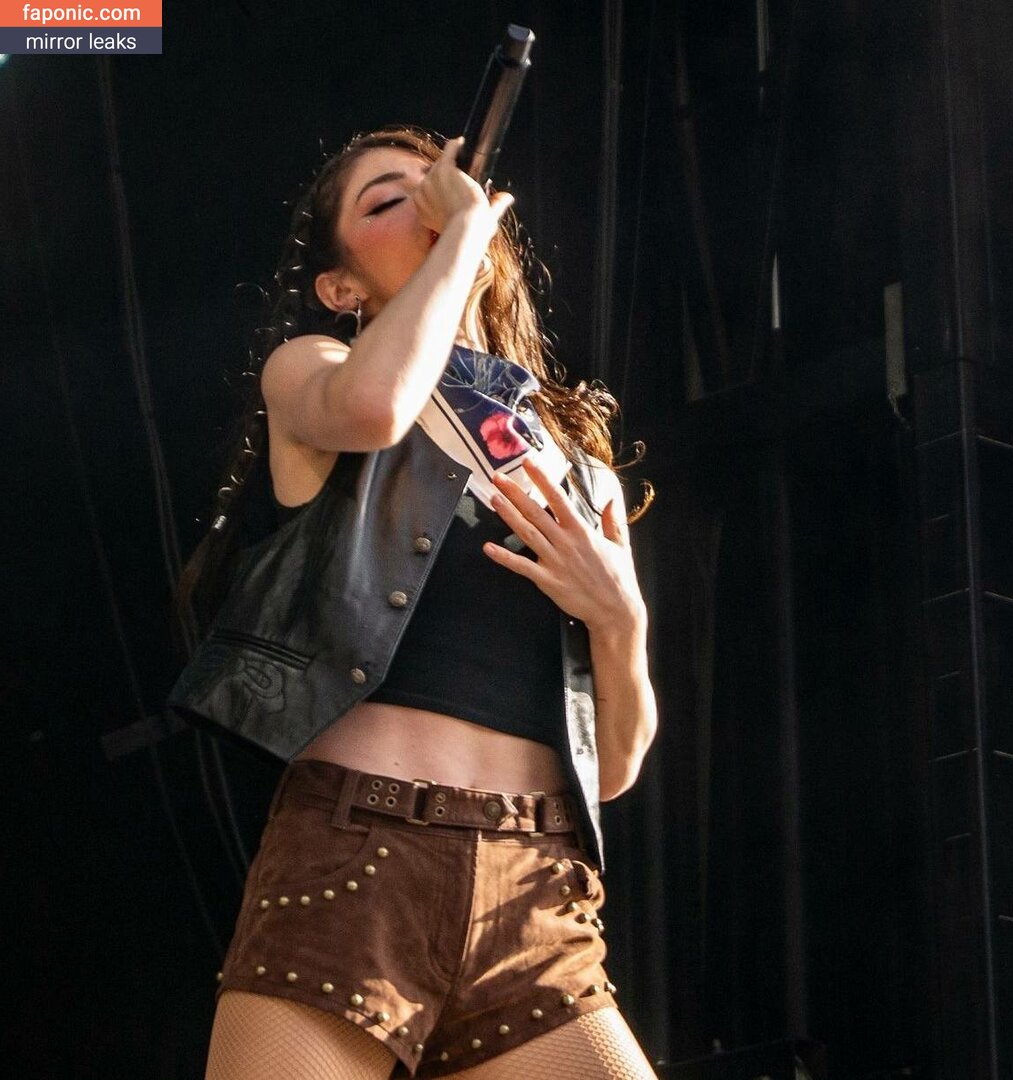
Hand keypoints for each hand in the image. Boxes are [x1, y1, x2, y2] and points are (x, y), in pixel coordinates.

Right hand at [412, 136, 513, 244]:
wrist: (468, 228)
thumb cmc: (472, 233)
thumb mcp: (481, 221)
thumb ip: (495, 207)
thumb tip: (508, 198)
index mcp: (424, 211)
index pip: (430, 192)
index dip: (441, 188)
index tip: (453, 185)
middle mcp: (422, 196)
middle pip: (433, 176)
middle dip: (445, 175)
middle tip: (461, 173)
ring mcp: (430, 182)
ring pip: (439, 164)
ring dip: (450, 160)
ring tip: (461, 155)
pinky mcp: (443, 170)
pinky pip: (448, 152)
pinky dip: (454, 146)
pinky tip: (461, 142)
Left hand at [483, 458, 645, 635]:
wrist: (615, 610)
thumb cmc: (619, 578)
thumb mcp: (621, 545)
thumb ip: (614, 521)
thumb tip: (612, 499)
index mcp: (582, 531)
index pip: (559, 498)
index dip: (543, 479)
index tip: (529, 463)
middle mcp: (565, 542)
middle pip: (536, 512)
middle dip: (516, 493)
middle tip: (498, 477)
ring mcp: (554, 561)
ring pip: (527, 533)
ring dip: (508, 515)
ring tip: (494, 499)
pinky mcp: (547, 580)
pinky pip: (522, 566)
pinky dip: (504, 558)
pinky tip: (488, 548)